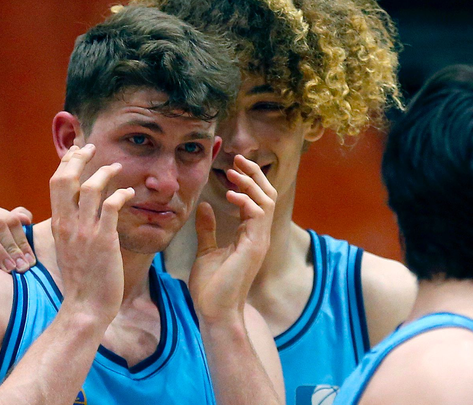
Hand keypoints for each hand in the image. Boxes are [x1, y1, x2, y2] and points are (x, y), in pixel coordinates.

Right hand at [49, 144, 134, 322]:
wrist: (85, 307)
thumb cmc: (82, 281)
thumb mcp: (69, 249)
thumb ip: (72, 229)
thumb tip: (79, 213)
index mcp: (58, 225)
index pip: (56, 184)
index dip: (66, 163)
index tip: (77, 151)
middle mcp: (68, 225)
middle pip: (65, 179)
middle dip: (78, 158)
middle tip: (92, 147)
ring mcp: (85, 232)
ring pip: (89, 188)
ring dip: (104, 172)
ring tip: (116, 167)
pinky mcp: (104, 241)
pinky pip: (111, 207)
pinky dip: (121, 194)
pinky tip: (129, 193)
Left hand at [188, 155, 276, 325]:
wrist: (215, 311)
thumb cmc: (211, 287)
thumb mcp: (206, 250)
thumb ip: (207, 229)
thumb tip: (205, 207)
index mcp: (249, 235)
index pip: (257, 200)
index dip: (247, 181)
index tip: (233, 167)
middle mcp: (258, 235)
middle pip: (267, 195)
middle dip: (255, 175)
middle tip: (238, 159)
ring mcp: (259, 241)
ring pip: (267, 201)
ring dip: (251, 183)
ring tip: (233, 173)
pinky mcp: (254, 246)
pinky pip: (258, 215)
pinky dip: (247, 201)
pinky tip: (230, 195)